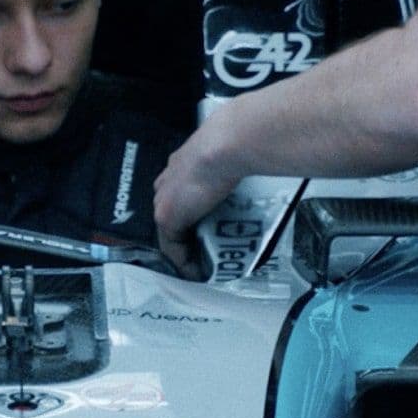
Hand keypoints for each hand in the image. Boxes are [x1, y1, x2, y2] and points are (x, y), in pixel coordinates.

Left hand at [152, 105, 246, 275]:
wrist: (224, 146)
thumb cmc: (233, 144)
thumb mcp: (228, 155)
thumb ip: (229, 165)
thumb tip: (252, 164)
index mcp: (179, 167)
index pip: (181, 198)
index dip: (193, 216)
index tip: (208, 231)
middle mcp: (166, 185)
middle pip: (174, 218)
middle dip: (190, 236)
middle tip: (210, 252)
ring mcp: (164, 202)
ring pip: (172, 235)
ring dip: (189, 251)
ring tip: (207, 264)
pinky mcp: (168, 219)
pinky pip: (174, 249)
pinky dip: (186, 263)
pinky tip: (200, 272)